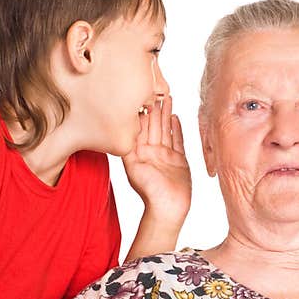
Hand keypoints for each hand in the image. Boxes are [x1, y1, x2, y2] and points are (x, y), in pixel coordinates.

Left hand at [122, 95, 191, 225]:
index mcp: (138, 152)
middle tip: (156, 89)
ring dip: (165, 114)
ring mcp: (166, 156)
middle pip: (153, 125)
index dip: (139, 111)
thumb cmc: (149, 191)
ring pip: (165, 129)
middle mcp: (151, 152)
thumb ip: (128, 149)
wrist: (168, 209)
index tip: (140, 94)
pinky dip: (176, 129)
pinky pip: (177, 140)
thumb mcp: (133, 167)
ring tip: (167, 97)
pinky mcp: (179, 160)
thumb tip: (119, 130)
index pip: (138, 127)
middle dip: (154, 108)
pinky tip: (175, 117)